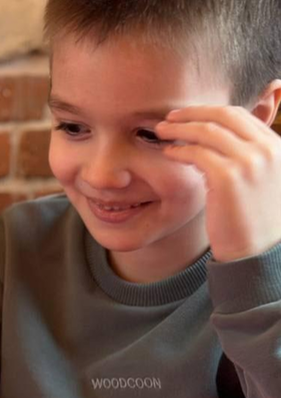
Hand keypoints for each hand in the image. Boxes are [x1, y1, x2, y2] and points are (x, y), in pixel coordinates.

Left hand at [158, 105, 280, 261]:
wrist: (256, 250)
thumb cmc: (252, 218)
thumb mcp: (259, 179)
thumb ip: (247, 156)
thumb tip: (221, 139)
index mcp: (276, 146)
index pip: (239, 115)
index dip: (209, 112)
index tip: (187, 115)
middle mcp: (267, 149)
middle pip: (223, 115)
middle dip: (192, 113)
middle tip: (169, 118)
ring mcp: (250, 161)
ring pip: (207, 131)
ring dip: (180, 128)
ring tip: (161, 132)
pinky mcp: (229, 177)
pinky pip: (197, 153)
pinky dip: (179, 150)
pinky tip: (168, 153)